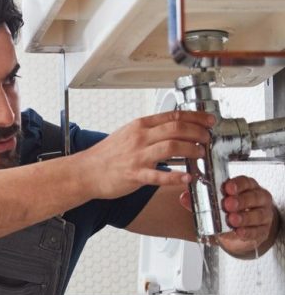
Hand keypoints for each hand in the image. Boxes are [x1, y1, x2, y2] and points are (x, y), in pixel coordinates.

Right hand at [82, 110, 213, 199]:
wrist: (86, 171)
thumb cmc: (106, 156)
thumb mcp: (128, 134)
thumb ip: (149, 131)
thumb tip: (171, 129)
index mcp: (140, 126)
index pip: (173, 116)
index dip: (196, 117)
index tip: (208, 121)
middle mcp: (140, 138)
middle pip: (177, 128)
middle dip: (198, 132)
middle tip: (208, 138)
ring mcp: (138, 156)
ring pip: (172, 147)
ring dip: (192, 149)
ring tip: (201, 154)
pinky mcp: (135, 175)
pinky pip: (159, 175)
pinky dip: (176, 176)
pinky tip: (188, 178)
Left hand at [180, 175, 279, 256]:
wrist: (241, 230)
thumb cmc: (231, 211)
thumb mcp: (215, 204)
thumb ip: (200, 200)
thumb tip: (184, 196)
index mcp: (247, 187)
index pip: (245, 182)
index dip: (237, 184)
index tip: (227, 188)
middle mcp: (258, 198)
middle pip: (253, 197)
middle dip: (241, 200)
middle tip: (228, 204)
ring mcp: (263, 214)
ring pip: (258, 214)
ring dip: (244, 217)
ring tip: (232, 219)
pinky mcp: (262, 230)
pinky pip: (257, 231)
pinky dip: (248, 232)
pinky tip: (239, 232)